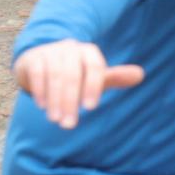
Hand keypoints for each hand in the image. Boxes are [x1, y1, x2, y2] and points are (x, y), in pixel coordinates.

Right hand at [13, 40, 143, 129]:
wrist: (40, 59)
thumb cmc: (74, 72)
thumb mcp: (93, 75)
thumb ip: (114, 77)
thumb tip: (141, 75)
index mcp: (88, 52)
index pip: (94, 66)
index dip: (93, 86)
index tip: (91, 108)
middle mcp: (70, 49)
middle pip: (72, 75)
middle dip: (71, 101)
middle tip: (69, 125)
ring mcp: (50, 52)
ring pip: (54, 75)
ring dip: (55, 100)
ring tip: (55, 120)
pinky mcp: (33, 59)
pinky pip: (37, 73)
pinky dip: (40, 90)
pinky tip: (42, 106)